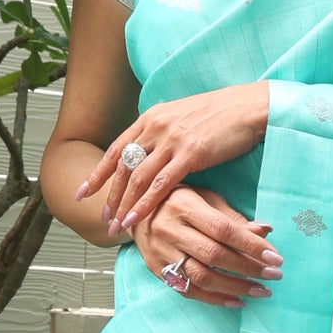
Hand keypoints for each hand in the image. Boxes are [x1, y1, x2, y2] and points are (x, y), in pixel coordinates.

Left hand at [77, 82, 270, 238]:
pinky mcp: (190, 153)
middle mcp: (156, 127)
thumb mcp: (183, 118)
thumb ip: (163, 133)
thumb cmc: (221, 115)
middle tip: (102, 217)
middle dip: (108, 195)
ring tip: (115, 226)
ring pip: (138, 179)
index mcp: (151, 117)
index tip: (83, 191)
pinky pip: (161, 184)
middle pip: (123, 167)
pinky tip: (135, 219)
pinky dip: (145, 204)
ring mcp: (171, 140)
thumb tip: (152, 151)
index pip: (117, 149)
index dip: (98, 173)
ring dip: (123, 205)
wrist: (248, 106)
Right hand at [132, 185, 279, 308]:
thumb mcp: (204, 199)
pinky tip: (237, 300)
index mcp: (184, 206)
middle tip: (274, 275)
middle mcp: (169, 229)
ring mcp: (161, 252)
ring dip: (235, 287)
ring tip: (260, 291)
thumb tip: (266, 231)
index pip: (223, 229)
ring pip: (201, 276)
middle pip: (214, 255)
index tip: (275, 257)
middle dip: (248, 268)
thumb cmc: (177, 201)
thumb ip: (232, 217)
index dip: (251, 245)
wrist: (133, 212)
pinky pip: (188, 290)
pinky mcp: (156, 269)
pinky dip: (215, 298)